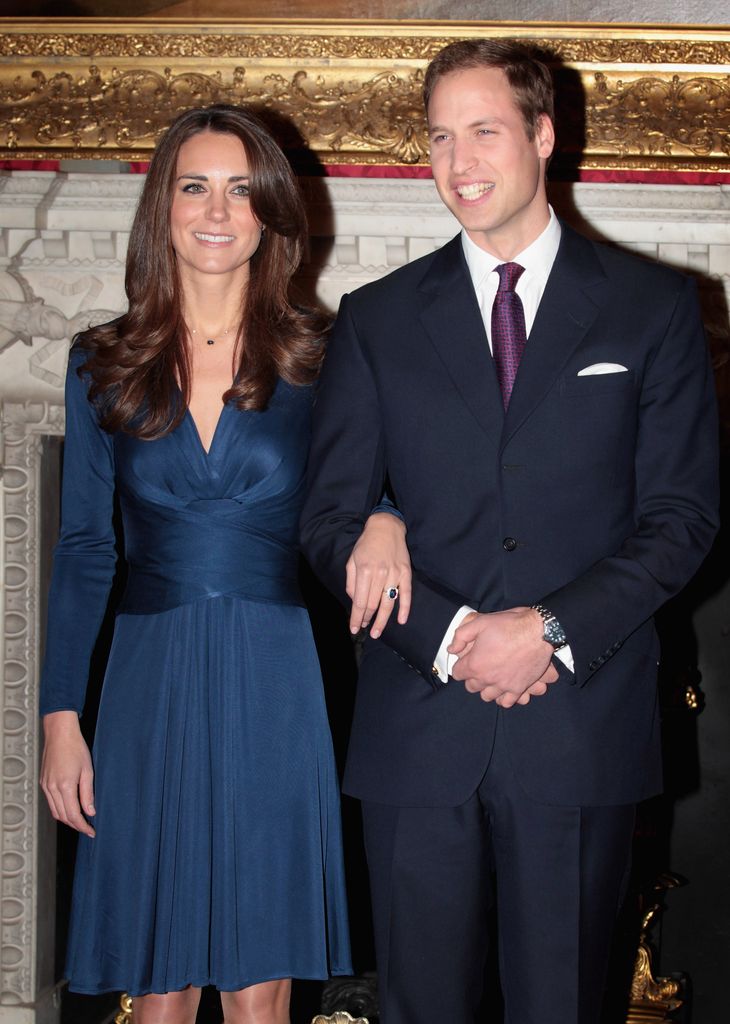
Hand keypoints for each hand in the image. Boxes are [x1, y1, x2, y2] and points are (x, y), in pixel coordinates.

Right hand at [40, 711, 95, 836]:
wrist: (60, 733)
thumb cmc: (76, 748)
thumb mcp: (87, 770)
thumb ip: (88, 794)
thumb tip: (90, 812)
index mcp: (65, 786)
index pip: (74, 815)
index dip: (83, 826)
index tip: (91, 831)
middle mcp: (52, 789)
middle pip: (63, 817)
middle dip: (76, 825)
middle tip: (88, 828)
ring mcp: (46, 786)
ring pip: (55, 812)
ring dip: (67, 819)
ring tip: (80, 821)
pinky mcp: (43, 782)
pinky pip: (51, 803)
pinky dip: (60, 809)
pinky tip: (69, 808)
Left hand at [346, 512, 411, 637]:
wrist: (386, 527)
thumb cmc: (366, 544)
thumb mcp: (352, 560)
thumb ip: (351, 582)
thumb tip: (355, 601)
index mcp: (364, 571)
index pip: (360, 601)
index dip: (356, 617)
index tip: (354, 628)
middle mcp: (380, 574)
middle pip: (374, 605)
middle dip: (367, 620)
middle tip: (365, 630)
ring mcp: (395, 574)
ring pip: (389, 603)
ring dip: (383, 620)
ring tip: (377, 632)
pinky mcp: (406, 573)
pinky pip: (406, 594)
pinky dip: (405, 608)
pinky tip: (401, 620)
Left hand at [450, 607, 558, 707]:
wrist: (539, 631)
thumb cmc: (509, 625)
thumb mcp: (480, 622)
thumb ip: (461, 636)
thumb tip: (452, 649)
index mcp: (475, 664)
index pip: (457, 673)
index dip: (461, 666)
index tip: (466, 660)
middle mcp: (487, 678)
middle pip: (471, 687)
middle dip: (472, 677)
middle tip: (480, 666)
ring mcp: (504, 685)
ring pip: (487, 696)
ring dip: (486, 688)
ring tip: (492, 677)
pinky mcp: (519, 688)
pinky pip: (507, 702)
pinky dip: (503, 697)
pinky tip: (504, 688)